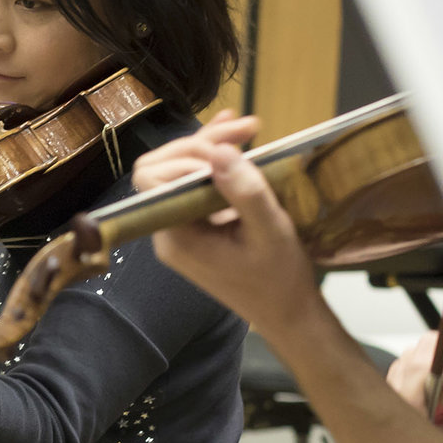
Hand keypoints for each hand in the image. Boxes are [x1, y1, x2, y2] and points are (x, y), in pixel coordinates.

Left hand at [132, 112, 322, 337]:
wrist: (287, 315)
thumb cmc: (280, 278)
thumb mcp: (270, 231)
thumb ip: (244, 191)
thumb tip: (218, 150)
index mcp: (176, 235)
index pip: (154, 176)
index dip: (187, 154)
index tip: (230, 149)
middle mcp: (167, 232)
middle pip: (164, 169)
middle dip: (202, 142)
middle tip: (248, 128)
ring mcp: (179, 230)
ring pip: (180, 174)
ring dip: (211, 147)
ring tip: (249, 127)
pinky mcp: (195, 229)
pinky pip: (196, 188)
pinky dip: (216, 164)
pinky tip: (239, 142)